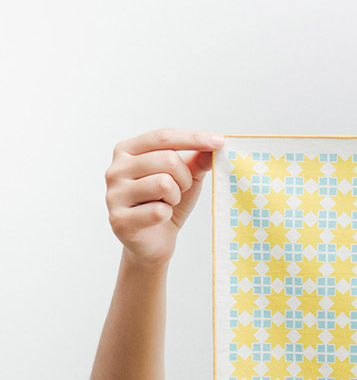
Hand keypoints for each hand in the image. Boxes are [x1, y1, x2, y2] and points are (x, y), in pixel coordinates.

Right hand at [105, 128, 223, 266]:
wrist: (153, 242)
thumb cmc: (168, 204)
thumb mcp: (186, 178)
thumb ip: (198, 160)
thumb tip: (216, 144)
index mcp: (127, 151)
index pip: (163, 136)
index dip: (194, 138)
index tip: (220, 141)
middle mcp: (115, 169)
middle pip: (168, 159)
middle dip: (184, 179)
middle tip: (178, 192)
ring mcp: (113, 194)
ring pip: (163, 184)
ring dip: (175, 197)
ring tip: (166, 204)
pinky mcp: (119, 220)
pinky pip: (158, 211)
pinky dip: (167, 216)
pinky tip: (158, 219)